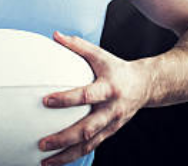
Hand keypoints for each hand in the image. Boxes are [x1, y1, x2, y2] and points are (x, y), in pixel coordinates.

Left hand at [37, 31, 149, 165]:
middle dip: (64, 138)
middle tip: (42, 143)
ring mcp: (111, 125)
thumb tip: (54, 35)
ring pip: (89, 145)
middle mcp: (111, 110)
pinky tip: (57, 161)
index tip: (45, 101)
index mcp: (108, 88)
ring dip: (66, 155)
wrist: (145, 86)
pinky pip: (91, 148)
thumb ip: (77, 45)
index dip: (66, 99)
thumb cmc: (116, 68)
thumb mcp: (100, 54)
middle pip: (87, 128)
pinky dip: (74, 157)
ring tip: (45, 161)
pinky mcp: (110, 133)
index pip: (86, 96)